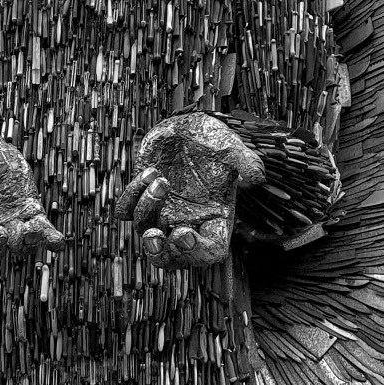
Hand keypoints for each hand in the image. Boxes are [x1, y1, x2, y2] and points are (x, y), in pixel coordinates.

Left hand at [115, 113, 264, 266]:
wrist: (188, 126)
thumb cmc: (213, 140)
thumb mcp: (232, 148)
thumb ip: (246, 162)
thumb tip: (257, 177)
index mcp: (215, 220)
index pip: (210, 252)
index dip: (196, 252)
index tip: (184, 233)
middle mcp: (188, 222)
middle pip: (170, 258)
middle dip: (158, 254)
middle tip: (152, 236)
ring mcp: (163, 213)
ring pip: (145, 231)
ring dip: (148, 208)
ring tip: (160, 180)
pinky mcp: (142, 199)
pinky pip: (126, 211)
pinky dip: (132, 195)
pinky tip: (150, 172)